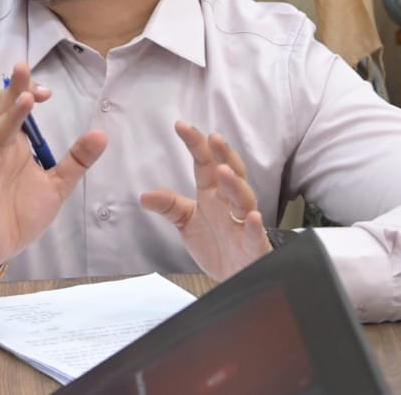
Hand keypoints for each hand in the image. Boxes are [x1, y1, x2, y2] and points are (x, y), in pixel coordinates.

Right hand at [0, 62, 107, 275]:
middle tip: (22, 67)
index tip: (47, 91)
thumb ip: (76, 160)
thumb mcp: (56, 185)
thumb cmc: (19, 211)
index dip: (28, 95)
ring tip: (21, 101)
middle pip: (5, 117)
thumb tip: (101, 133)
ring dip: (8, 121)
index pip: (18, 112)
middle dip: (14, 92)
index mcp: (15, 148)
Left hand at [140, 121, 270, 281]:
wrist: (233, 276)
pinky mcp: (254, 246)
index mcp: (212, 193)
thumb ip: (169, 206)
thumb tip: (144, 196)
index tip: (181, 126)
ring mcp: (244, 223)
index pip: (205, 163)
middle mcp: (230, 203)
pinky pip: (256, 234)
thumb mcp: (186, 221)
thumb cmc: (214, 242)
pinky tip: (252, 217)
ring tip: (224, 172)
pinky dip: (255, 226)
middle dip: (223, 155)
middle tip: (213, 139)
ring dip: (235, 185)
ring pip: (244, 199)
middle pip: (230, 173)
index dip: (196, 144)